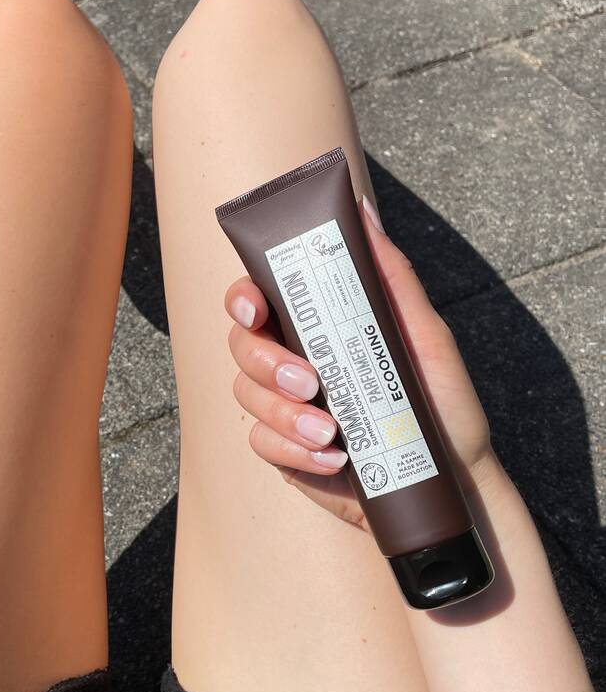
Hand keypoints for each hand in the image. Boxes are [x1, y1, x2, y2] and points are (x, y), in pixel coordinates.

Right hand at [225, 195, 497, 528]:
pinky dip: (294, 450)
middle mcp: (293, 360)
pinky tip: (334, 459)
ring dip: (284, 414)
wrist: (450, 479)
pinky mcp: (285, 450)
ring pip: (245, 394)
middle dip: (266, 362)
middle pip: (241, 345)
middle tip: (310, 382)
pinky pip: (261, 443)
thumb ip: (391, 277)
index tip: (256, 308)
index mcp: (317, 326)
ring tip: (331, 430)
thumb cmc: (441, 403)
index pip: (259, 299)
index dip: (243, 297)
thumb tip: (363, 212)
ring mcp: (284, 407)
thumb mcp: (423, 334)